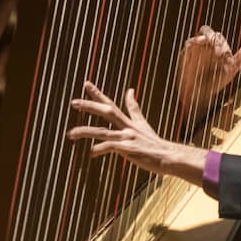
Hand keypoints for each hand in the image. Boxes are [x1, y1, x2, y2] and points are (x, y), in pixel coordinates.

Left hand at [67, 82, 206, 184]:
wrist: (169, 157)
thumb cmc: (154, 143)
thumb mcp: (142, 123)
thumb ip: (134, 108)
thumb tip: (130, 90)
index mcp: (128, 121)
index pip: (110, 104)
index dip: (97, 94)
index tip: (86, 84)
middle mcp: (126, 127)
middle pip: (106, 112)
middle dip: (89, 106)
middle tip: (74, 102)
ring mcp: (128, 138)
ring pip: (103, 132)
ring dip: (85, 131)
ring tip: (71, 134)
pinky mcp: (129, 149)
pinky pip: (111, 147)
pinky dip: (100, 149)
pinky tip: (92, 152)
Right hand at [178, 26, 240, 110]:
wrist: (200, 95)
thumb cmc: (215, 81)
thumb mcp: (233, 66)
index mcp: (217, 47)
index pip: (219, 38)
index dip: (222, 45)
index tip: (226, 57)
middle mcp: (207, 46)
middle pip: (211, 33)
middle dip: (216, 41)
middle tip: (220, 54)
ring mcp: (196, 49)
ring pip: (201, 35)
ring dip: (208, 39)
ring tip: (212, 50)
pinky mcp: (186, 54)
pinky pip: (189, 43)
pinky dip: (194, 41)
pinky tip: (199, 43)